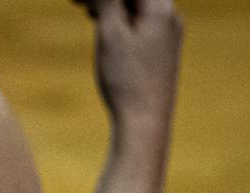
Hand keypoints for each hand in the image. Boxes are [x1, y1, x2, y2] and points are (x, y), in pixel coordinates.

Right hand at [82, 0, 181, 134]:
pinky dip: (122, 19)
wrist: (146, 123)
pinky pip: (142, 24)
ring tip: (87, 9)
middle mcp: (171, 17)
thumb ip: (108, 2)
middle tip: (79, 4)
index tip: (80, 2)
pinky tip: (104, 25)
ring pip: (139, 8)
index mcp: (161, 8)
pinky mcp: (163, 52)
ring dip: (114, 5)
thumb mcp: (111, 34)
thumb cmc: (127, 80)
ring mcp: (169, 35)